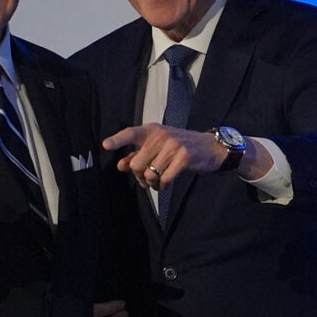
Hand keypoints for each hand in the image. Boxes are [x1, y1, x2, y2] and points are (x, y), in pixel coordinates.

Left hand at [103, 123, 223, 189]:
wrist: (210, 147)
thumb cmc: (180, 147)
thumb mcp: (158, 146)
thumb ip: (139, 154)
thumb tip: (121, 165)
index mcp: (152, 130)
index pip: (131, 133)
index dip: (117, 140)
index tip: (105, 145)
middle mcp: (161, 135)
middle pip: (136, 164)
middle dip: (139, 176)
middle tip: (147, 179)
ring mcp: (173, 146)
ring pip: (149, 173)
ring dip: (152, 183)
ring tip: (157, 182)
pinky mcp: (184, 158)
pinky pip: (164, 178)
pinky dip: (163, 185)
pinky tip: (166, 183)